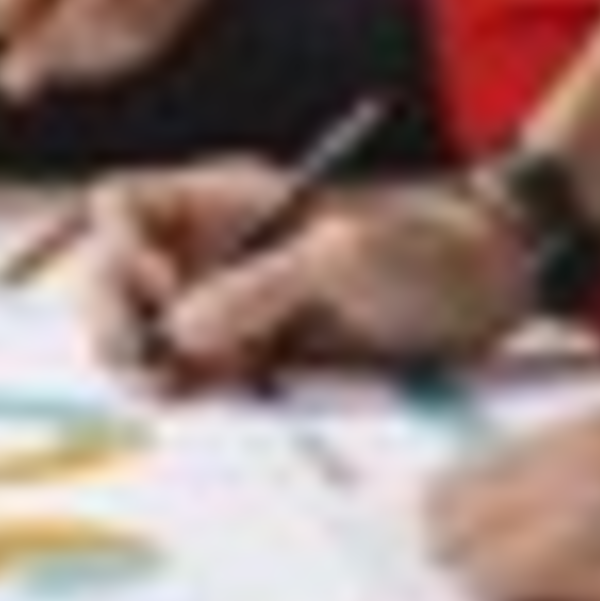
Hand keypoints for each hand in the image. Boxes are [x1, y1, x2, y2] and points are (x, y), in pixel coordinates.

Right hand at [78, 161, 532, 387]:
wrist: (488, 295)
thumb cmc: (428, 251)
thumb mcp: (350, 256)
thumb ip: (262, 287)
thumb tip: (179, 330)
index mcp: (222, 200)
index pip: (122, 207)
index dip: (120, 248)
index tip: (162, 290)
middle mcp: (211, 250)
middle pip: (114, 278)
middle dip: (111, 319)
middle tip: (144, 364)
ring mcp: (229, 306)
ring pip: (144, 336)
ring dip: (142, 366)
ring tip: (174, 389)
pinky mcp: (252, 358)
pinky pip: (192, 379)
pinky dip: (186, 394)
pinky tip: (210, 400)